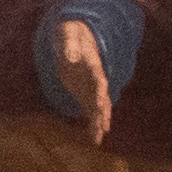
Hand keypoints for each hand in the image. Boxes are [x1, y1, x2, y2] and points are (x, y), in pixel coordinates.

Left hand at [55, 16, 114, 142]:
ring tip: (98, 139)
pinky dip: (92, 122)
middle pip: (102, 97)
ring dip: (98, 122)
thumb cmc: (70, 32)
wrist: (73, 34)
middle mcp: (96, 78)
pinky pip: (90, 109)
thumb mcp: (68, 35)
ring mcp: (91, 86)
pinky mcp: (84, 92)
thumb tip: (70, 58)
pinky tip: (93, 137)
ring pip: (98, 106)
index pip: (99, 79)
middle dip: (103, 112)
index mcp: (93, 64)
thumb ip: (70, 46)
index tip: (101, 103)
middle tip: (103, 128)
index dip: (101, 91)